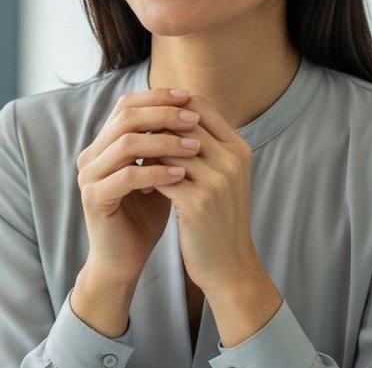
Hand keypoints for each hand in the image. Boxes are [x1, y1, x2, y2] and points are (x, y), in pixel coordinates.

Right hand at [71, 87, 202, 335]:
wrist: (123, 260)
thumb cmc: (143, 217)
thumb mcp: (158, 174)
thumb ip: (165, 146)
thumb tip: (194, 112)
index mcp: (103, 145)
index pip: (127, 106)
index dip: (157, 97)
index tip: (189, 97)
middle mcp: (90, 155)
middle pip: (125, 118)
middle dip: (163, 115)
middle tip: (193, 119)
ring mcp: (88, 176)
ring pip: (126, 144)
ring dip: (164, 142)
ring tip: (194, 146)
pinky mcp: (93, 198)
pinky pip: (126, 176)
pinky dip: (156, 172)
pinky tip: (181, 175)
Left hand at [152, 94, 279, 344]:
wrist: (230, 266)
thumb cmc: (219, 217)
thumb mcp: (221, 176)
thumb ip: (203, 145)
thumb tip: (166, 115)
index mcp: (239, 148)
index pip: (200, 105)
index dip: (169, 105)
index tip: (147, 117)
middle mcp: (232, 160)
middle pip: (182, 122)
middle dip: (153, 128)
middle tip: (132, 138)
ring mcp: (217, 181)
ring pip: (168, 148)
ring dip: (147, 153)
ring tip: (134, 163)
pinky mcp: (198, 204)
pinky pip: (162, 177)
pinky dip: (146, 178)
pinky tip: (139, 187)